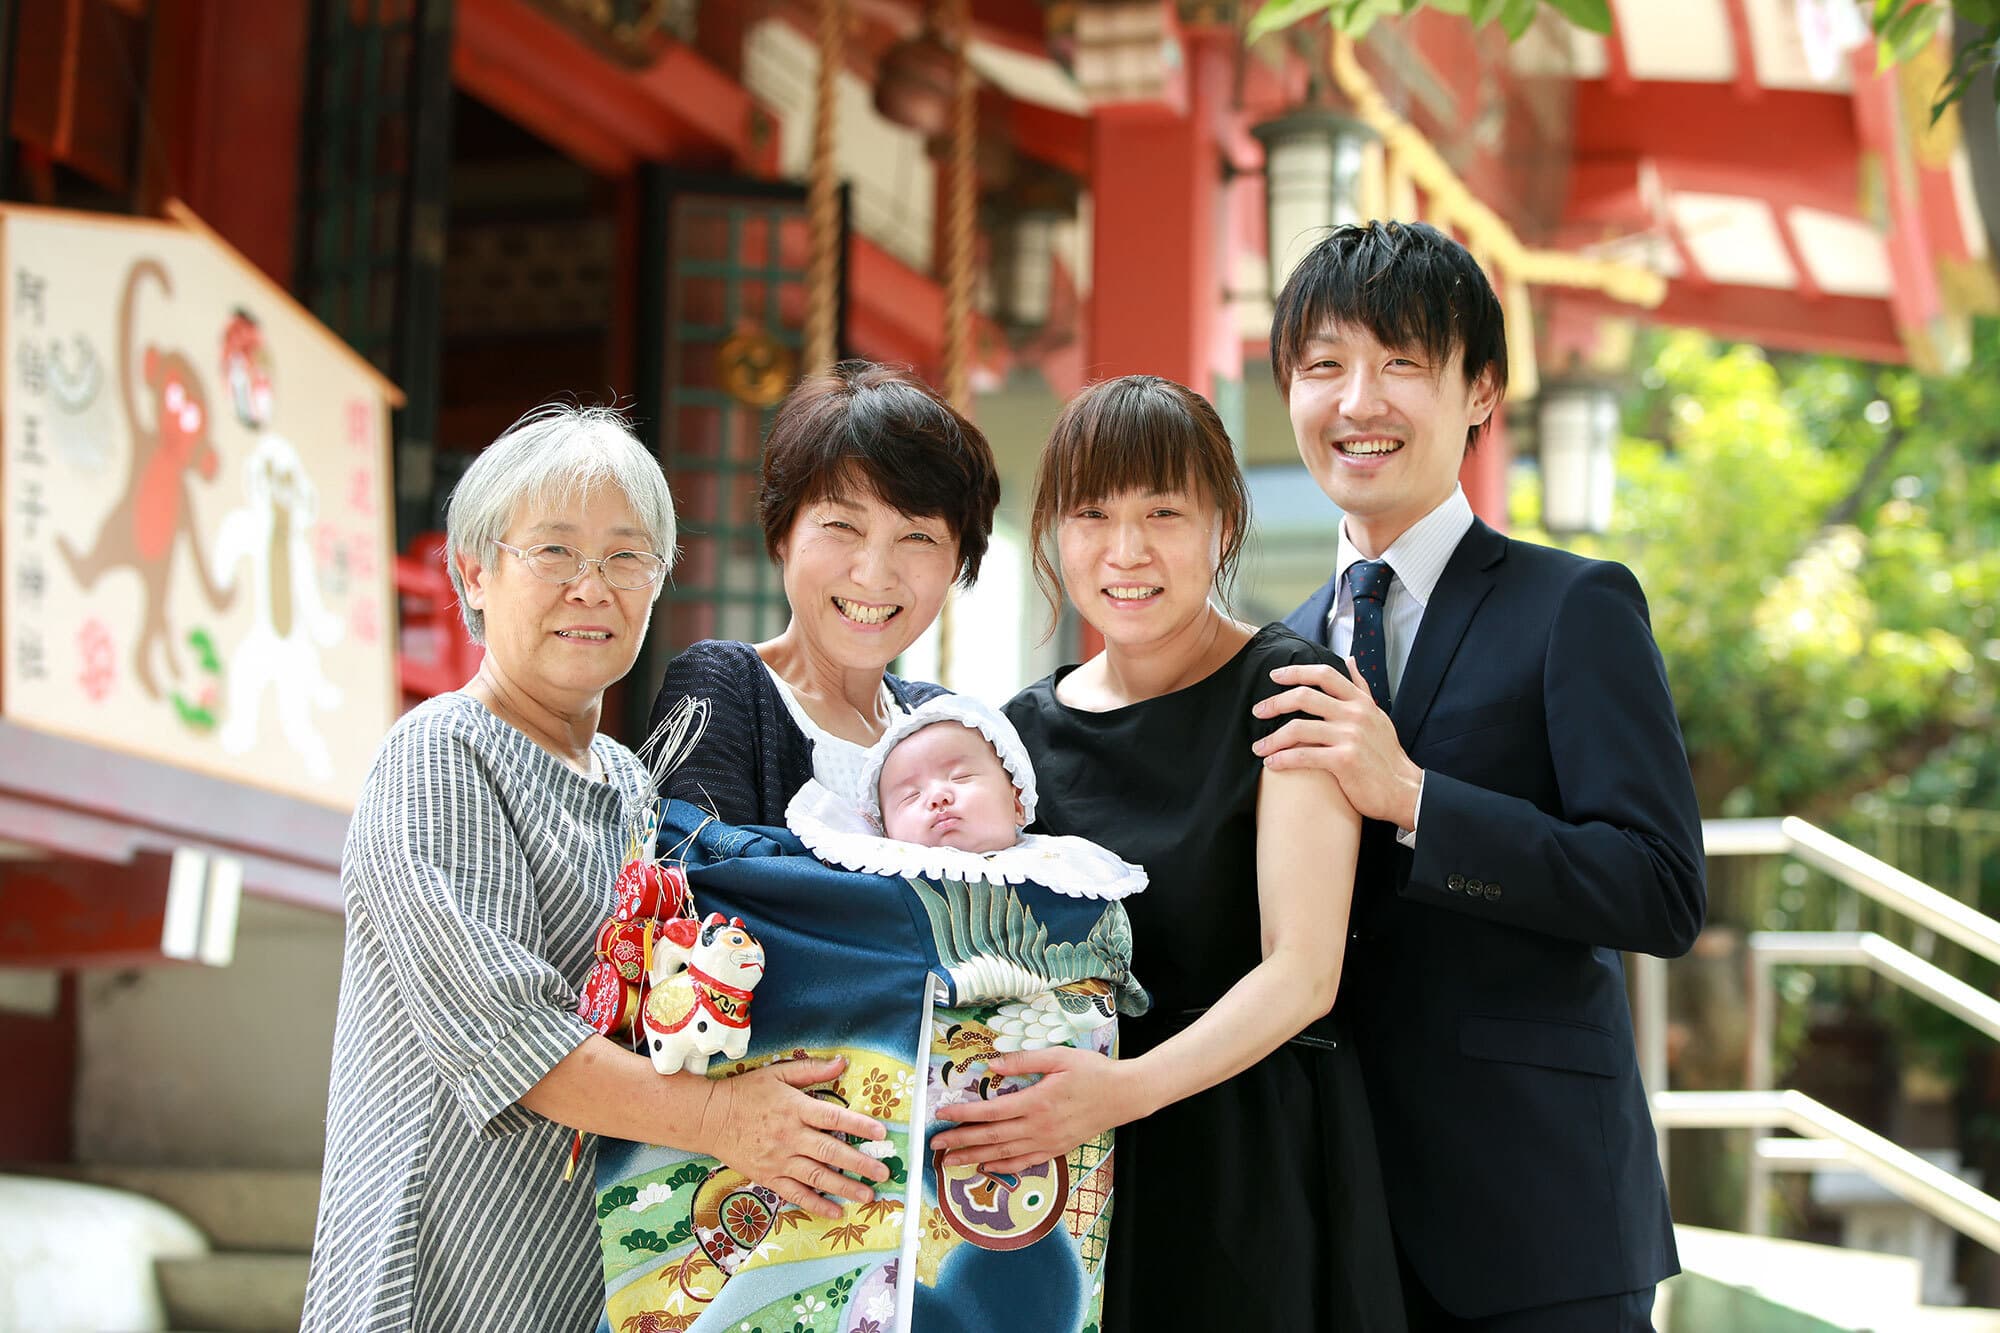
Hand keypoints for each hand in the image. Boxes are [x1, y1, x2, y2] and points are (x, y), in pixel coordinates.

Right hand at [697, 1056, 889, 1218]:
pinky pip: (795, 1194)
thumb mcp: (778, 1073)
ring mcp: (779, 1159)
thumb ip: (811, 1070)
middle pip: (830, 1151)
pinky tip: (835, 1211)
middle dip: (860, 1163)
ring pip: (817, 1177)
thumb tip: (842, 1063)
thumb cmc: (746, 1093)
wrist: (710, 1118)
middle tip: (884, 1173)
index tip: (881, 1133)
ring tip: (868, 1195)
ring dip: (844, 1187)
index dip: (859, 1125)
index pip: (833, 1117)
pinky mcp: (768, 1176)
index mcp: (795, 1108)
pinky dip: (815, 1204)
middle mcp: (790, 1136)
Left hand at [929, 1047, 1139, 1174]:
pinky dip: (1003, 1167)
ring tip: (950, 1163)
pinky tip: (987, 1167)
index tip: (943, 1114)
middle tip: (935, 1145)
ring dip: (974, 1157)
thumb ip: (1024, 1061)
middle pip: (992, 1137)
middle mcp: (1039, 1126)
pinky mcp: (1056, 1150)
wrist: (1124, 1096)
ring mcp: (1048, 1142)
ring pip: (1004, 1154)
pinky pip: (1025, 1163)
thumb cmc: (1092, 1071)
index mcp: (1037, 1101)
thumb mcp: (1059, 1057)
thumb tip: (992, 1065)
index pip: (991, 1111)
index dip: (964, 1114)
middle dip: (960, 1141)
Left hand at [1252, 659, 1422, 827]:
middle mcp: (1355, 714)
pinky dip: (1283, 759)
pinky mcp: (1344, 760)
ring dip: (1273, 738)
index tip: (1274, 676)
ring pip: (1299, 728)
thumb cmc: (1386, 755)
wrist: (1404, 790)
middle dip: (1275, 703)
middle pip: (1304, 697)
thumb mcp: (1378, 715)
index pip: (1324, 674)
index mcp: (1361, 702)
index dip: (1296, 671)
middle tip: (1258, 711)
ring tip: (1259, 747)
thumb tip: (1349, 659)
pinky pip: (1303, 756)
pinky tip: (1272, 764)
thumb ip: (1360, 687)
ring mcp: (1350, 737)